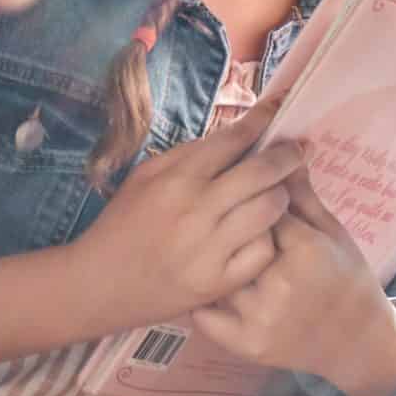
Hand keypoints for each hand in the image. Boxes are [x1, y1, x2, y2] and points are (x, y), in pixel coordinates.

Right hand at [70, 97, 299, 327]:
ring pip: (271, 210)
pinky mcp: (218, 282)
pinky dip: (268, 238)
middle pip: (263, 172)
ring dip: (282, 197)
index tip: (279, 111)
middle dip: (288, 156)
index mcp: (176, 179)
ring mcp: (209, 249)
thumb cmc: (124, 224)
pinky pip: (264, 250)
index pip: (233, 139)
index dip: (263, 121)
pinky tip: (262, 233)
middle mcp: (195, 210)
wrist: (97, 284)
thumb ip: (190, 154)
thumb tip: (239, 134)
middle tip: (297, 151)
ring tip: (277, 193)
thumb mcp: (145, 177)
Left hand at [187, 168, 395, 395]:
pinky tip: (204, 286)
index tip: (242, 190)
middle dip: (226, 226)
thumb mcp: (334, 233)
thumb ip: (303, 197)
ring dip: (208, 260)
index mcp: (306, 251)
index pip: (261, 206)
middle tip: (219, 221)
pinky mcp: (244, 343)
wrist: (356, 341)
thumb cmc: (347, 278)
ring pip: (215, 274)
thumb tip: (284, 150)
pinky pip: (205, 315)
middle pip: (234, 238)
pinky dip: (200, 300)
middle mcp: (281, 284)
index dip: (250, 196)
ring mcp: (260, 317)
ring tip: (204, 249)